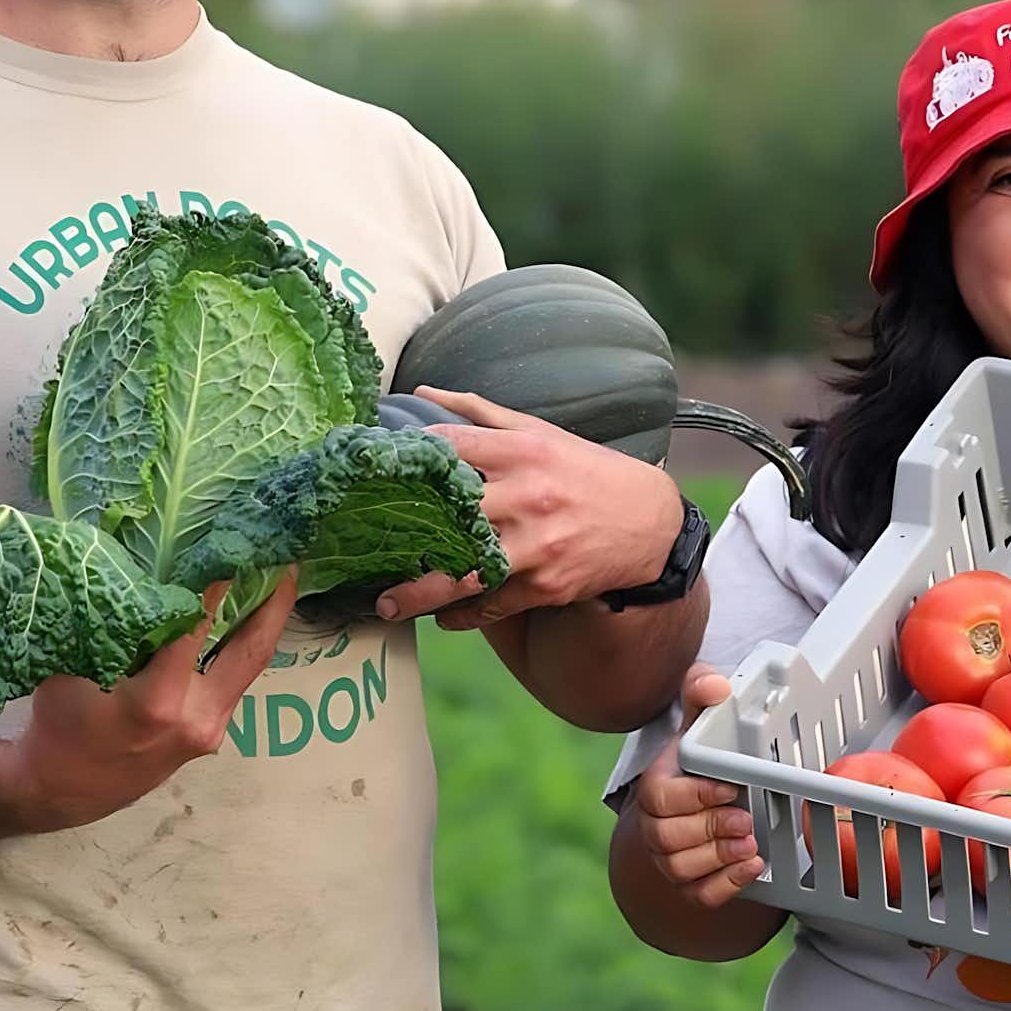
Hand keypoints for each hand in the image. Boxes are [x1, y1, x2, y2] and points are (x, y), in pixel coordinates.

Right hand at [13, 572, 297, 832]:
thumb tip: (130, 566)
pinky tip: (249, 618)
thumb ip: (106, 626)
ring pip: (250, 667)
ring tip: (280, 579)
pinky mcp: (213, 735)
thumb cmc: (59, 724)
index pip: (195, 629)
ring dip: (266, 623)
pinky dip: (242, 647)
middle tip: (290, 559)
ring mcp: (211, 729)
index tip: (233, 547)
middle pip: (252, 650)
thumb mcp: (71, 669)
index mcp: (157, 702)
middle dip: (276, 603)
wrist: (62, 790)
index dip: (216, 587)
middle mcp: (195, 716)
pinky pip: (236, 682)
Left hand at [372, 386, 684, 627]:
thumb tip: (422, 394)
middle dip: (401, 533)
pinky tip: (441, 616)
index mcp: (522, 451)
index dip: (402, 459)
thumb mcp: (540, 433)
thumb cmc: (587, 471)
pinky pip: (491, 605)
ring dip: (419, 593)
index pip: (447, 448)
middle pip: (447, 516)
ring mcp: (537, 544)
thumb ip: (479, 413)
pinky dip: (461, 616)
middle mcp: (527, 495)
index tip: (363, 473)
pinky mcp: (546, 584)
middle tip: (360, 548)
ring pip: (464, 572)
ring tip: (386, 603)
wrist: (650, 522)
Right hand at [629, 664, 764, 905]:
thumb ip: (703, 689)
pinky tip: (752, 867)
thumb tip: (715, 684)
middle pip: (667, 838)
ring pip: (681, 869)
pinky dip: (725, 886)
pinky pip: (698, 895)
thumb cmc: (701, 754)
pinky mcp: (690, 882)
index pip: (658, 797)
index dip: (694, 796)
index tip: (730, 788)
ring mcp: (669, 857)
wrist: (701, 794)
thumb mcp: (702, 715)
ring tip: (751, 843)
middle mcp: (656, 825)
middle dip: (710, 829)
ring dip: (718, 858)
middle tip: (746, 820)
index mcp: (657, 783)